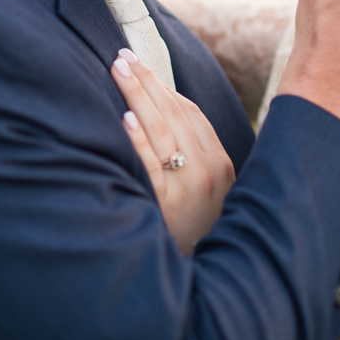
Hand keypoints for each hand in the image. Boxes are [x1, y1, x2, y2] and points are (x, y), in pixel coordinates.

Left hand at [111, 50, 234, 254]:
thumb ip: (195, 155)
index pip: (191, 113)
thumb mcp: (208, 191)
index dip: (165, 86)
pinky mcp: (167, 206)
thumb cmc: (195, 229)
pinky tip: (124, 119)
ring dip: (139, 96)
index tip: (142, 64)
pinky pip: (151, 166)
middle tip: (122, 57)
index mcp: (220, 163)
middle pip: (174, 114)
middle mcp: (208, 171)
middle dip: (147, 81)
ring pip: (162, 131)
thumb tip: (162, 112)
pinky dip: (139, 140)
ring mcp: (188, 188)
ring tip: (119, 72)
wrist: (201, 282)